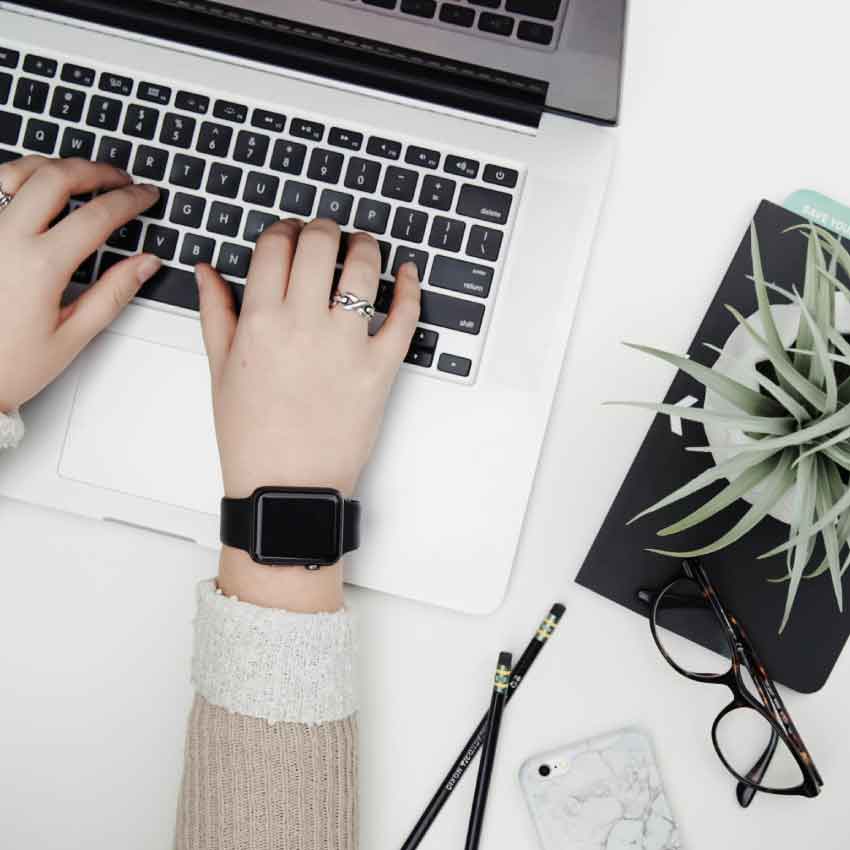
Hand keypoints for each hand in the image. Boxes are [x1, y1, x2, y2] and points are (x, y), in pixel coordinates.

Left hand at [0, 156, 161, 412]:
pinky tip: (36, 188)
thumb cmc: (9, 364)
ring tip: (80, 175)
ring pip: (18, 171)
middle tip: (120, 178)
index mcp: (40, 267)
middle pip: (57, 177)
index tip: (146, 196)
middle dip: (96, 171)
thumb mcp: (72, 336)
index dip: (129, 200)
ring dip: (55, 166)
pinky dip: (18, 178)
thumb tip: (145, 264)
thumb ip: (113, 294)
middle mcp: (6, 240)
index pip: (97, 216)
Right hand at [197, 218, 420, 608]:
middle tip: (326, 234)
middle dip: (324, 228)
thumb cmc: (252, 436)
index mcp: (260, 321)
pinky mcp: (381, 369)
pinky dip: (410, 287)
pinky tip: (407, 273)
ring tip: (363, 246)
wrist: (286, 486)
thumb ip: (215, 313)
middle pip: (320, 244)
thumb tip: (208, 270)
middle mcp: (303, 325)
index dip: (284, 230)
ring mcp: (346, 346)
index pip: (275, 246)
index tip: (290, 234)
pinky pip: (404, 317)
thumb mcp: (219, 371)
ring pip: (364, 269)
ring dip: (366, 246)